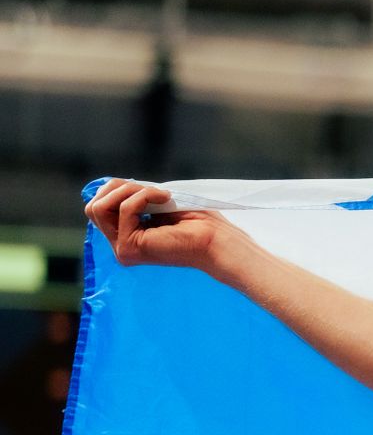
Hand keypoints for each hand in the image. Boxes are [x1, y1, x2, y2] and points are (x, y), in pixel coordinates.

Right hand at [84, 179, 231, 270]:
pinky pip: (124, 208)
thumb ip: (130, 196)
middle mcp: (120, 246)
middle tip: (152, 190)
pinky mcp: (129, 248)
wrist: (217, 239)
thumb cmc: (197, 221)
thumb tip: (106, 184)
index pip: (99, 206)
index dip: (117, 188)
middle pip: (93, 207)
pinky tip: (166, 199)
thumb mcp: (156, 202)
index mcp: (126, 236)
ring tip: (160, 195)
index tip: (147, 188)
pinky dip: (145, 195)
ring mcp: (122, 249)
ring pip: (100, 208)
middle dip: (119, 188)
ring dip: (131, 191)